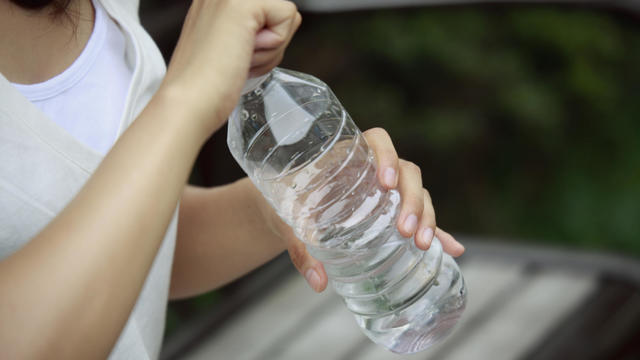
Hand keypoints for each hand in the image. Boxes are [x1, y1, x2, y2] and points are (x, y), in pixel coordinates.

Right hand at [159, 0, 300, 135]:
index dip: (266, 39)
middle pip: (280, 12)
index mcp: (217, 1)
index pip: (269, 12)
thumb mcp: (231, 46)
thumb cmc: (206, 86)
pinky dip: (274, 45)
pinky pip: (288, 16)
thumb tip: (273, 30)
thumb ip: (252, 31)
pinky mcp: (243, 3)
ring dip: (272, 48)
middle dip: (272, 43)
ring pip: (287, 15)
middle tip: (239, 57)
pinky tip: (245, 54)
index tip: (236, 54)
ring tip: (239, 57)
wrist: (190, 102)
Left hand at [271, 128, 464, 291]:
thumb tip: (318, 282)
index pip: (377, 140)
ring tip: (420, 244)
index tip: (386, 183)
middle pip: (407, 172)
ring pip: (417, 192)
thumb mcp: (287, 221)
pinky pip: (419, 217)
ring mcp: (386, 190)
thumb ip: (300, 249)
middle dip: (411, 200)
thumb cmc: (284, 202)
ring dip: (425, 216)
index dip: (387, 156)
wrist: (282, 206)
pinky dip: (437, 232)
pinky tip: (452, 249)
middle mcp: (372, 169)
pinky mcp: (391, 211)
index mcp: (348, 156)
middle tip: (405, 230)